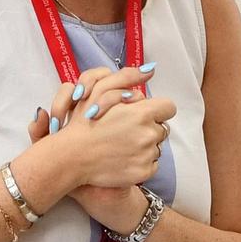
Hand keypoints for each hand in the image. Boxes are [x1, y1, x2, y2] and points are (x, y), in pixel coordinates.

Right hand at [27, 73, 173, 209]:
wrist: (71, 157)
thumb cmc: (84, 123)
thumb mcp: (101, 90)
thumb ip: (128, 77)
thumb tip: (151, 69)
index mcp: (143, 113)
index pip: (169, 108)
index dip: (157, 110)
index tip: (144, 114)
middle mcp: (149, 134)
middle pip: (162, 128)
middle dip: (148, 128)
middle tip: (125, 131)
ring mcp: (147, 155)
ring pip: (157, 147)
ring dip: (144, 145)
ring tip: (121, 145)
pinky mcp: (143, 172)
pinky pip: (152, 164)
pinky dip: (140, 162)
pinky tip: (122, 159)